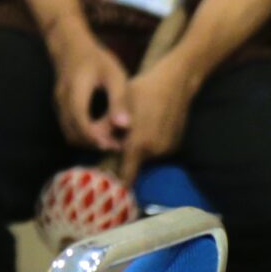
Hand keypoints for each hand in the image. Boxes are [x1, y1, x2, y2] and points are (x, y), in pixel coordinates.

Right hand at [48, 27, 131, 154]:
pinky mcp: (59, 108)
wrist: (70, 47)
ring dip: (88, 142)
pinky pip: (68, 128)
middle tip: (116, 145)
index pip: (80, 120)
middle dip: (93, 143)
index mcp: (76, 90)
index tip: (112, 145)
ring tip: (110, 140)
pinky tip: (100, 132)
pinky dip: (83, 136)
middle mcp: (62, 100)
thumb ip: (119, 100)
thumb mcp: (114, 76)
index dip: (94, 137)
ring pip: (69, 133)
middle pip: (73, 132)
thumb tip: (124, 126)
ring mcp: (58, 105)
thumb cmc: (97, 60)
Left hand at [116, 53, 198, 184]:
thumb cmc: (142, 90)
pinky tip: (147, 126)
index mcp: (139, 144)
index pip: (126, 174)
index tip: (107, 188)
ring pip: (145, 156)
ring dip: (137, 149)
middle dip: (124, 156)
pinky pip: (157, 150)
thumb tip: (94, 143)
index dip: (117, 182)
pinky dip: (150, 144)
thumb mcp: (119, 106)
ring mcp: (168, 150)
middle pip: (134, 162)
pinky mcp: (176, 146)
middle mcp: (156, 152)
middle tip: (114, 142)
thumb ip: (106, 127)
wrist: (175, 83)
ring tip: (131, 130)